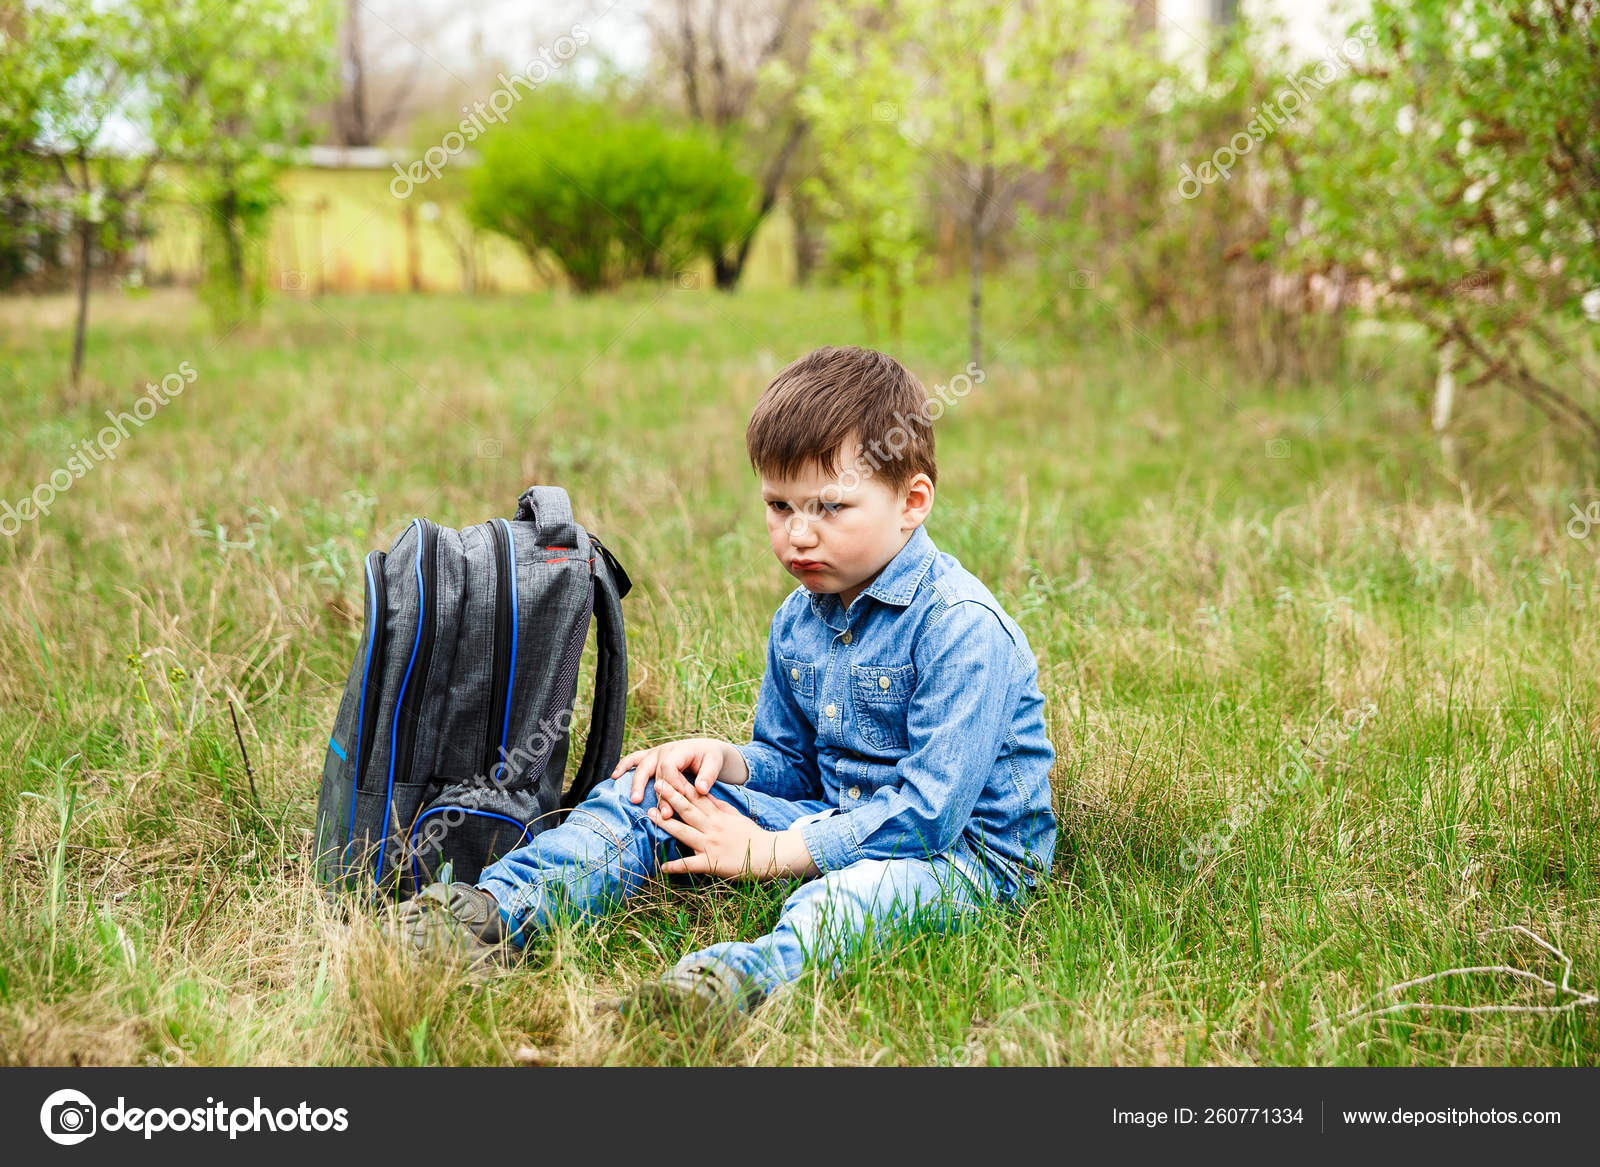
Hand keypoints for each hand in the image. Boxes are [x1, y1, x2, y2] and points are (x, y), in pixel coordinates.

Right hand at [611, 737, 747, 820]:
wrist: (705, 749)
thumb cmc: (710, 757)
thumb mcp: (714, 762)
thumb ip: (708, 775)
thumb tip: (701, 789)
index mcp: (680, 750)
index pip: (670, 767)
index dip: (673, 784)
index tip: (679, 800)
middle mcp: (664, 750)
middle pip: (654, 769)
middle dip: (656, 791)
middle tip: (661, 810)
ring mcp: (654, 753)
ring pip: (641, 766)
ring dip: (637, 783)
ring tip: (635, 800)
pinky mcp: (649, 757)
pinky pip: (632, 759)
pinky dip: (623, 766)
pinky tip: (614, 777)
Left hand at [650, 781, 815, 880]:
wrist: (769, 854)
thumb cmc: (752, 836)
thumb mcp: (736, 816)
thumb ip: (720, 806)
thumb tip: (706, 793)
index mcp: (718, 816)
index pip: (698, 797)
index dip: (683, 785)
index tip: (670, 774)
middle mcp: (713, 827)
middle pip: (689, 809)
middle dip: (671, 797)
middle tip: (657, 785)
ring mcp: (711, 845)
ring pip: (685, 832)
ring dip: (666, 824)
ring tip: (650, 816)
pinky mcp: (712, 863)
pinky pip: (692, 864)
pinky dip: (677, 866)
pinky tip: (663, 866)